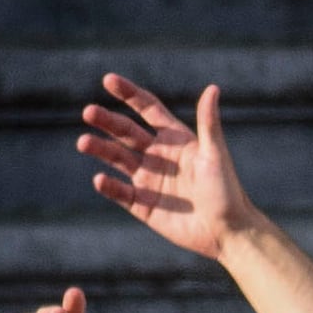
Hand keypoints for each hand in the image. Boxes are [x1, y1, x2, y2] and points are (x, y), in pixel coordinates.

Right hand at [81, 76, 259, 264]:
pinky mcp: (144, 206)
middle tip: (88, 112)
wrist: (229, 232)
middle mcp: (158, 156)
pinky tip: (100, 179)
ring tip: (83, 142)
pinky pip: (121, 193)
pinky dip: (110, 187)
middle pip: (126, 132)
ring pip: (118, 159)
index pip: (147, 109)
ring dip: (101, 149)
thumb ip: (208, 123)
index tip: (109, 80)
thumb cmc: (227, 191)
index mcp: (175, 139)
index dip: (129, 94)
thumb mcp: (215, 155)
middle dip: (107, 121)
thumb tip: (212, 88)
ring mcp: (149, 181)